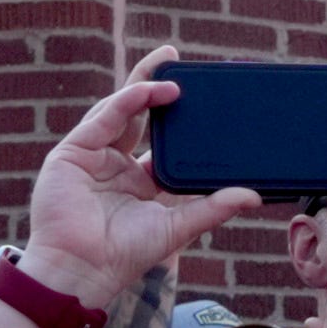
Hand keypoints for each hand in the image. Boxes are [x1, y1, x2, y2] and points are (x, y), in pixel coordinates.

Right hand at [15, 51, 254, 301]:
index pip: (159, 137)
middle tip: (175, 58)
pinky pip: (102, 118)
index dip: (173, 113)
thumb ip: (214, 207)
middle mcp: (114, 161)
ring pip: (118, 108)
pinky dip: (125, 102)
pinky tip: (147, 91)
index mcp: (138, 179)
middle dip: (154, 83)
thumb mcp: (179, 225)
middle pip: (136, 112)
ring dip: (142, 86)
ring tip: (169, 71)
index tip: (198, 93)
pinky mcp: (73, 152)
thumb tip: (253, 196)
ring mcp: (92, 154)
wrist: (84, 269)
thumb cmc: (127, 254)